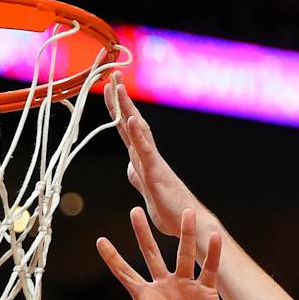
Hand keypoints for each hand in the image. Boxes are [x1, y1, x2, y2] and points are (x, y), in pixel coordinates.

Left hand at [96, 208, 230, 299]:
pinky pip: (209, 269)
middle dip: (142, 234)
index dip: (113, 258)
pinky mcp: (206, 292)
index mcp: (147, 299)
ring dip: (185, 234)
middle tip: (135, 211)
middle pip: (150, 255)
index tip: (100, 240)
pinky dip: (212, 253)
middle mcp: (164, 288)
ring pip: (183, 255)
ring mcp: (185, 287)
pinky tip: (214, 236)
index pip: (126, 275)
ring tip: (187, 212)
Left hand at [106, 75, 212, 244]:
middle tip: (112, 75)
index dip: (117, 110)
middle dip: (120, 99)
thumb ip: (139, 178)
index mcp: (143, 160)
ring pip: (137, 130)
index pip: (127, 130)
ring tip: (117, 86)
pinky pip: (145, 151)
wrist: (189, 225)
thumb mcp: (148, 192)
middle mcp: (148, 156)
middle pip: (131, 123)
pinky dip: (138, 135)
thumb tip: (130, 168)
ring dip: (126, 108)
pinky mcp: (157, 174)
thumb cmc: (171, 210)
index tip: (108, 89)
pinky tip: (131, 119)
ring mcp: (153, 163)